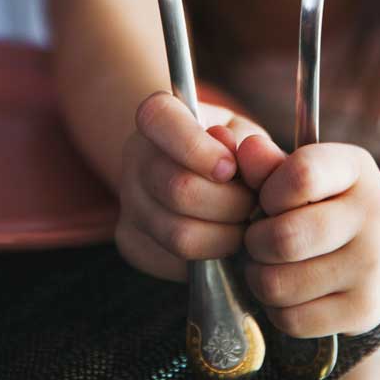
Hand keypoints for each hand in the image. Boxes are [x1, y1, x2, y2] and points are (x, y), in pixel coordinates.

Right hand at [115, 91, 262, 280]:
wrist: (198, 174)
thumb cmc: (230, 150)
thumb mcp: (245, 133)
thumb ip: (248, 142)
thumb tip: (234, 151)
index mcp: (159, 117)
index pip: (159, 118)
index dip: (196, 147)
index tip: (229, 166)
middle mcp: (136, 156)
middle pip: (179, 189)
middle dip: (231, 203)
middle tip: (251, 202)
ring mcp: (129, 201)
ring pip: (179, 234)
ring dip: (225, 236)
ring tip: (241, 223)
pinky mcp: (130, 240)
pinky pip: (174, 263)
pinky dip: (210, 258)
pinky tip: (222, 239)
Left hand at [237, 135, 379, 336]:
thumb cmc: (328, 205)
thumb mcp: (306, 172)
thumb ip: (269, 164)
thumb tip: (247, 149)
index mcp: (356, 168)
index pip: (302, 174)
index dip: (268, 191)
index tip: (267, 200)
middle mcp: (374, 216)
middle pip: (284, 238)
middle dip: (254, 241)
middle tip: (257, 238)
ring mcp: (373, 267)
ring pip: (279, 284)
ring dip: (259, 276)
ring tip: (268, 264)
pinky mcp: (364, 311)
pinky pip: (292, 320)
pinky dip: (277, 308)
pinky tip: (287, 290)